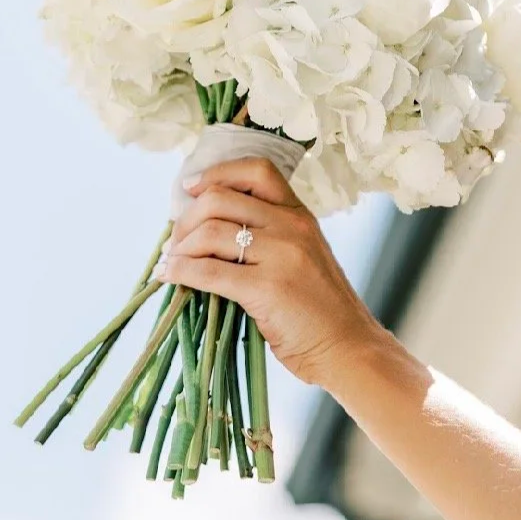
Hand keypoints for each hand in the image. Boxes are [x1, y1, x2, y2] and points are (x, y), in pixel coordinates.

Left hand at [156, 156, 391, 387]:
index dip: (216, 174)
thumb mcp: (302, 257)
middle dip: (186, 219)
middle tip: (175, 242)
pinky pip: (208, 270)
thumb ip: (267, 237)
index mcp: (300, 215)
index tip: (191, 189)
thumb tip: (204, 230)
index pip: (256, 171)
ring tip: (173, 263)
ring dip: (180, 248)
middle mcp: (292, 226)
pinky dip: (181, 271)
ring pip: (209, 231)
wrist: (349, 349)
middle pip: (220, 199)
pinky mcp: (268, 288)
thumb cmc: (319, 311)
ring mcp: (282, 255)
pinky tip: (171, 277)